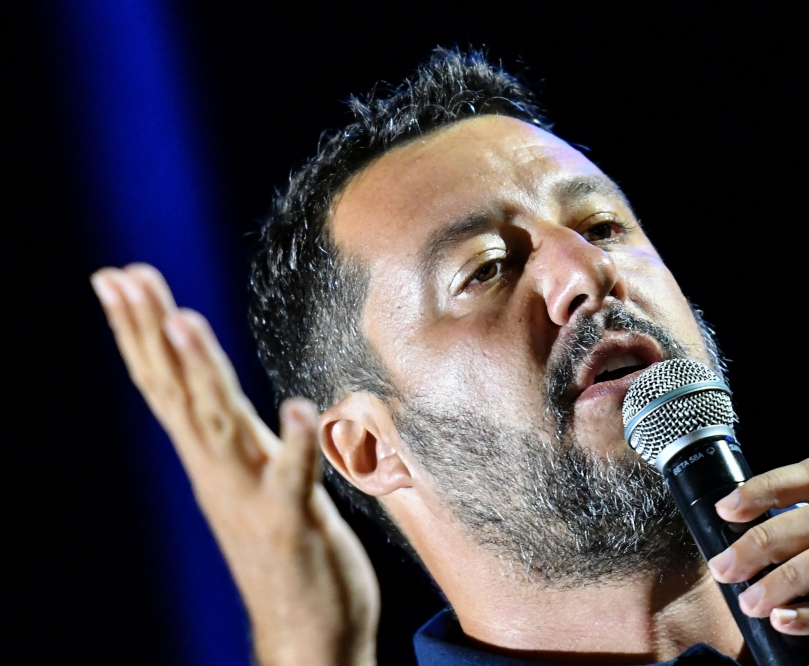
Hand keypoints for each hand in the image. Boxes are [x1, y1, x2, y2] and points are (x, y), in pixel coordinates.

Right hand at [91, 264, 378, 665]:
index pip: (167, 382)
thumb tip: (217, 386)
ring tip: (183, 320)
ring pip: (219, 426)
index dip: (141, 330)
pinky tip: (299, 409)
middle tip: (123, 276)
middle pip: (178, 391)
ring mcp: (253, 498)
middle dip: (151, 331)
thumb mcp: (256, 476)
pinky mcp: (294, 527)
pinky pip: (294, 480)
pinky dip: (296, 445)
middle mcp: (222, 470)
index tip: (119, 276)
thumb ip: (240, 433)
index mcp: (215, 454)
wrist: (304, 636)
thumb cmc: (284, 550)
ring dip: (202, 374)